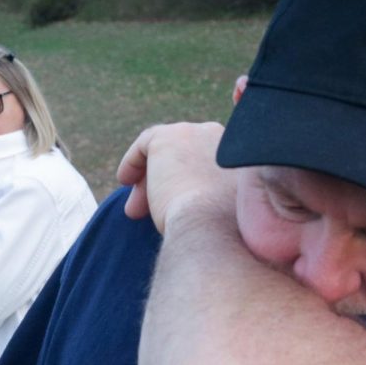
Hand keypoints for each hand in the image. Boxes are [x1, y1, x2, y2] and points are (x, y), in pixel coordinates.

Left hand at [116, 122, 235, 232]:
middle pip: (185, 157)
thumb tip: (192, 208)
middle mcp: (220, 138)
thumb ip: (213, 202)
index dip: (188, 185)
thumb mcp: (225, 212)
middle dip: (167, 184)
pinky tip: (125, 181)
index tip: (178, 207)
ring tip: (134, 210)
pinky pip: (145, 144)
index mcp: (240, 156)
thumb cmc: (220, 231)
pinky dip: (133, 161)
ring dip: (149, 181)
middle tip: (148, 212)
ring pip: (165, 153)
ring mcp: (194, 133)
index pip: (207, 163)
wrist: (213, 227)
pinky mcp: (167, 137)